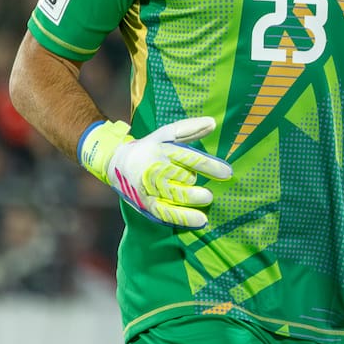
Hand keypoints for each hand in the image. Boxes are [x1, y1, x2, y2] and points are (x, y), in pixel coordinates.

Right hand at [77, 117, 231, 228]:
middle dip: (197, 183)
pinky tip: (200, 221)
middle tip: (210, 191)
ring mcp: (149, 186)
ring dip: (192, 199)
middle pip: (182, 177)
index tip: (228, 173)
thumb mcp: (166, 134)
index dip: (210, 166)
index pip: (189, 157)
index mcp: (162, 148)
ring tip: (207, 199)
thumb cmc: (149, 147)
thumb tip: (213, 122)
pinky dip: (184, 218)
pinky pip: (166, 213)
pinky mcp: (146, 203)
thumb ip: (190, 129)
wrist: (115, 163)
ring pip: (175, 195)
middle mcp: (155, 167)